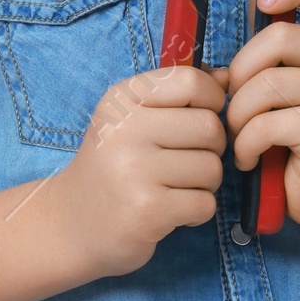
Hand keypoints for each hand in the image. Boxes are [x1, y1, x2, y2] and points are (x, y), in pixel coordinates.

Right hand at [54, 64, 227, 277]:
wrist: (72, 223)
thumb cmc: (113, 166)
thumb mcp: (132, 119)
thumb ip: (178, 95)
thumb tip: (227, 78)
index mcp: (121, 100)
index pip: (190, 81)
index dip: (211, 100)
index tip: (200, 118)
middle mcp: (124, 130)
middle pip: (210, 127)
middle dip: (212, 149)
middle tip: (187, 163)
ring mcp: (134, 171)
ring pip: (212, 168)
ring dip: (205, 184)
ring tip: (176, 189)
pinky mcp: (147, 211)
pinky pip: (205, 203)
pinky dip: (197, 211)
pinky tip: (172, 211)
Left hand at [223, 0, 299, 237]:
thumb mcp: (286, 95)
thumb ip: (266, 63)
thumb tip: (223, 46)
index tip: (264, 4)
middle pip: (278, 38)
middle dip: (241, 73)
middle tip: (236, 106)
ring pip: (265, 85)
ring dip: (238, 116)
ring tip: (241, 138)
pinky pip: (266, 124)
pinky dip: (246, 145)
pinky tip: (250, 159)